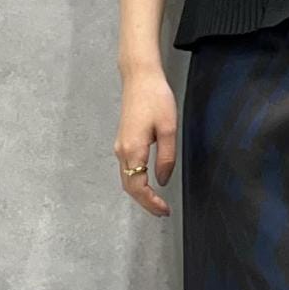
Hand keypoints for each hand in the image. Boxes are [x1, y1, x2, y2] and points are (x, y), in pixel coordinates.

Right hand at [114, 67, 179, 216]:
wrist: (140, 77)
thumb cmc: (155, 98)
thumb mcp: (168, 129)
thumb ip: (166, 158)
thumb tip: (163, 180)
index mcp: (133, 149)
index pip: (138, 187)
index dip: (151, 202)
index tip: (164, 210)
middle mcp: (122, 151)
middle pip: (129, 187)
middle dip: (145, 202)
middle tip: (162, 211)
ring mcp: (120, 146)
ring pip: (127, 178)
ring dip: (140, 193)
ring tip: (157, 202)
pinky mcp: (123, 140)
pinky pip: (127, 168)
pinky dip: (136, 181)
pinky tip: (149, 183)